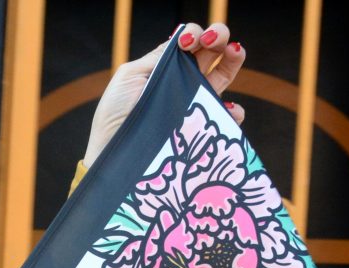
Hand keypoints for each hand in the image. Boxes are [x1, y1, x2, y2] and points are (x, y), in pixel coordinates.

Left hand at [83, 24, 246, 169]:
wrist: (113, 151)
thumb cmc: (115, 114)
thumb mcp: (131, 76)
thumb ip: (158, 57)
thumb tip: (181, 40)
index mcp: (165, 67)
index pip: (189, 42)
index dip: (194, 34)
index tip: (187, 42)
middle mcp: (182, 82)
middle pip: (211, 53)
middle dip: (220, 37)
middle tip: (217, 39)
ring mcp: (192, 105)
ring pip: (223, 76)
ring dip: (234, 59)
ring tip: (235, 52)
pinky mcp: (198, 130)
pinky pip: (224, 118)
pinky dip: (233, 112)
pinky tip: (229, 109)